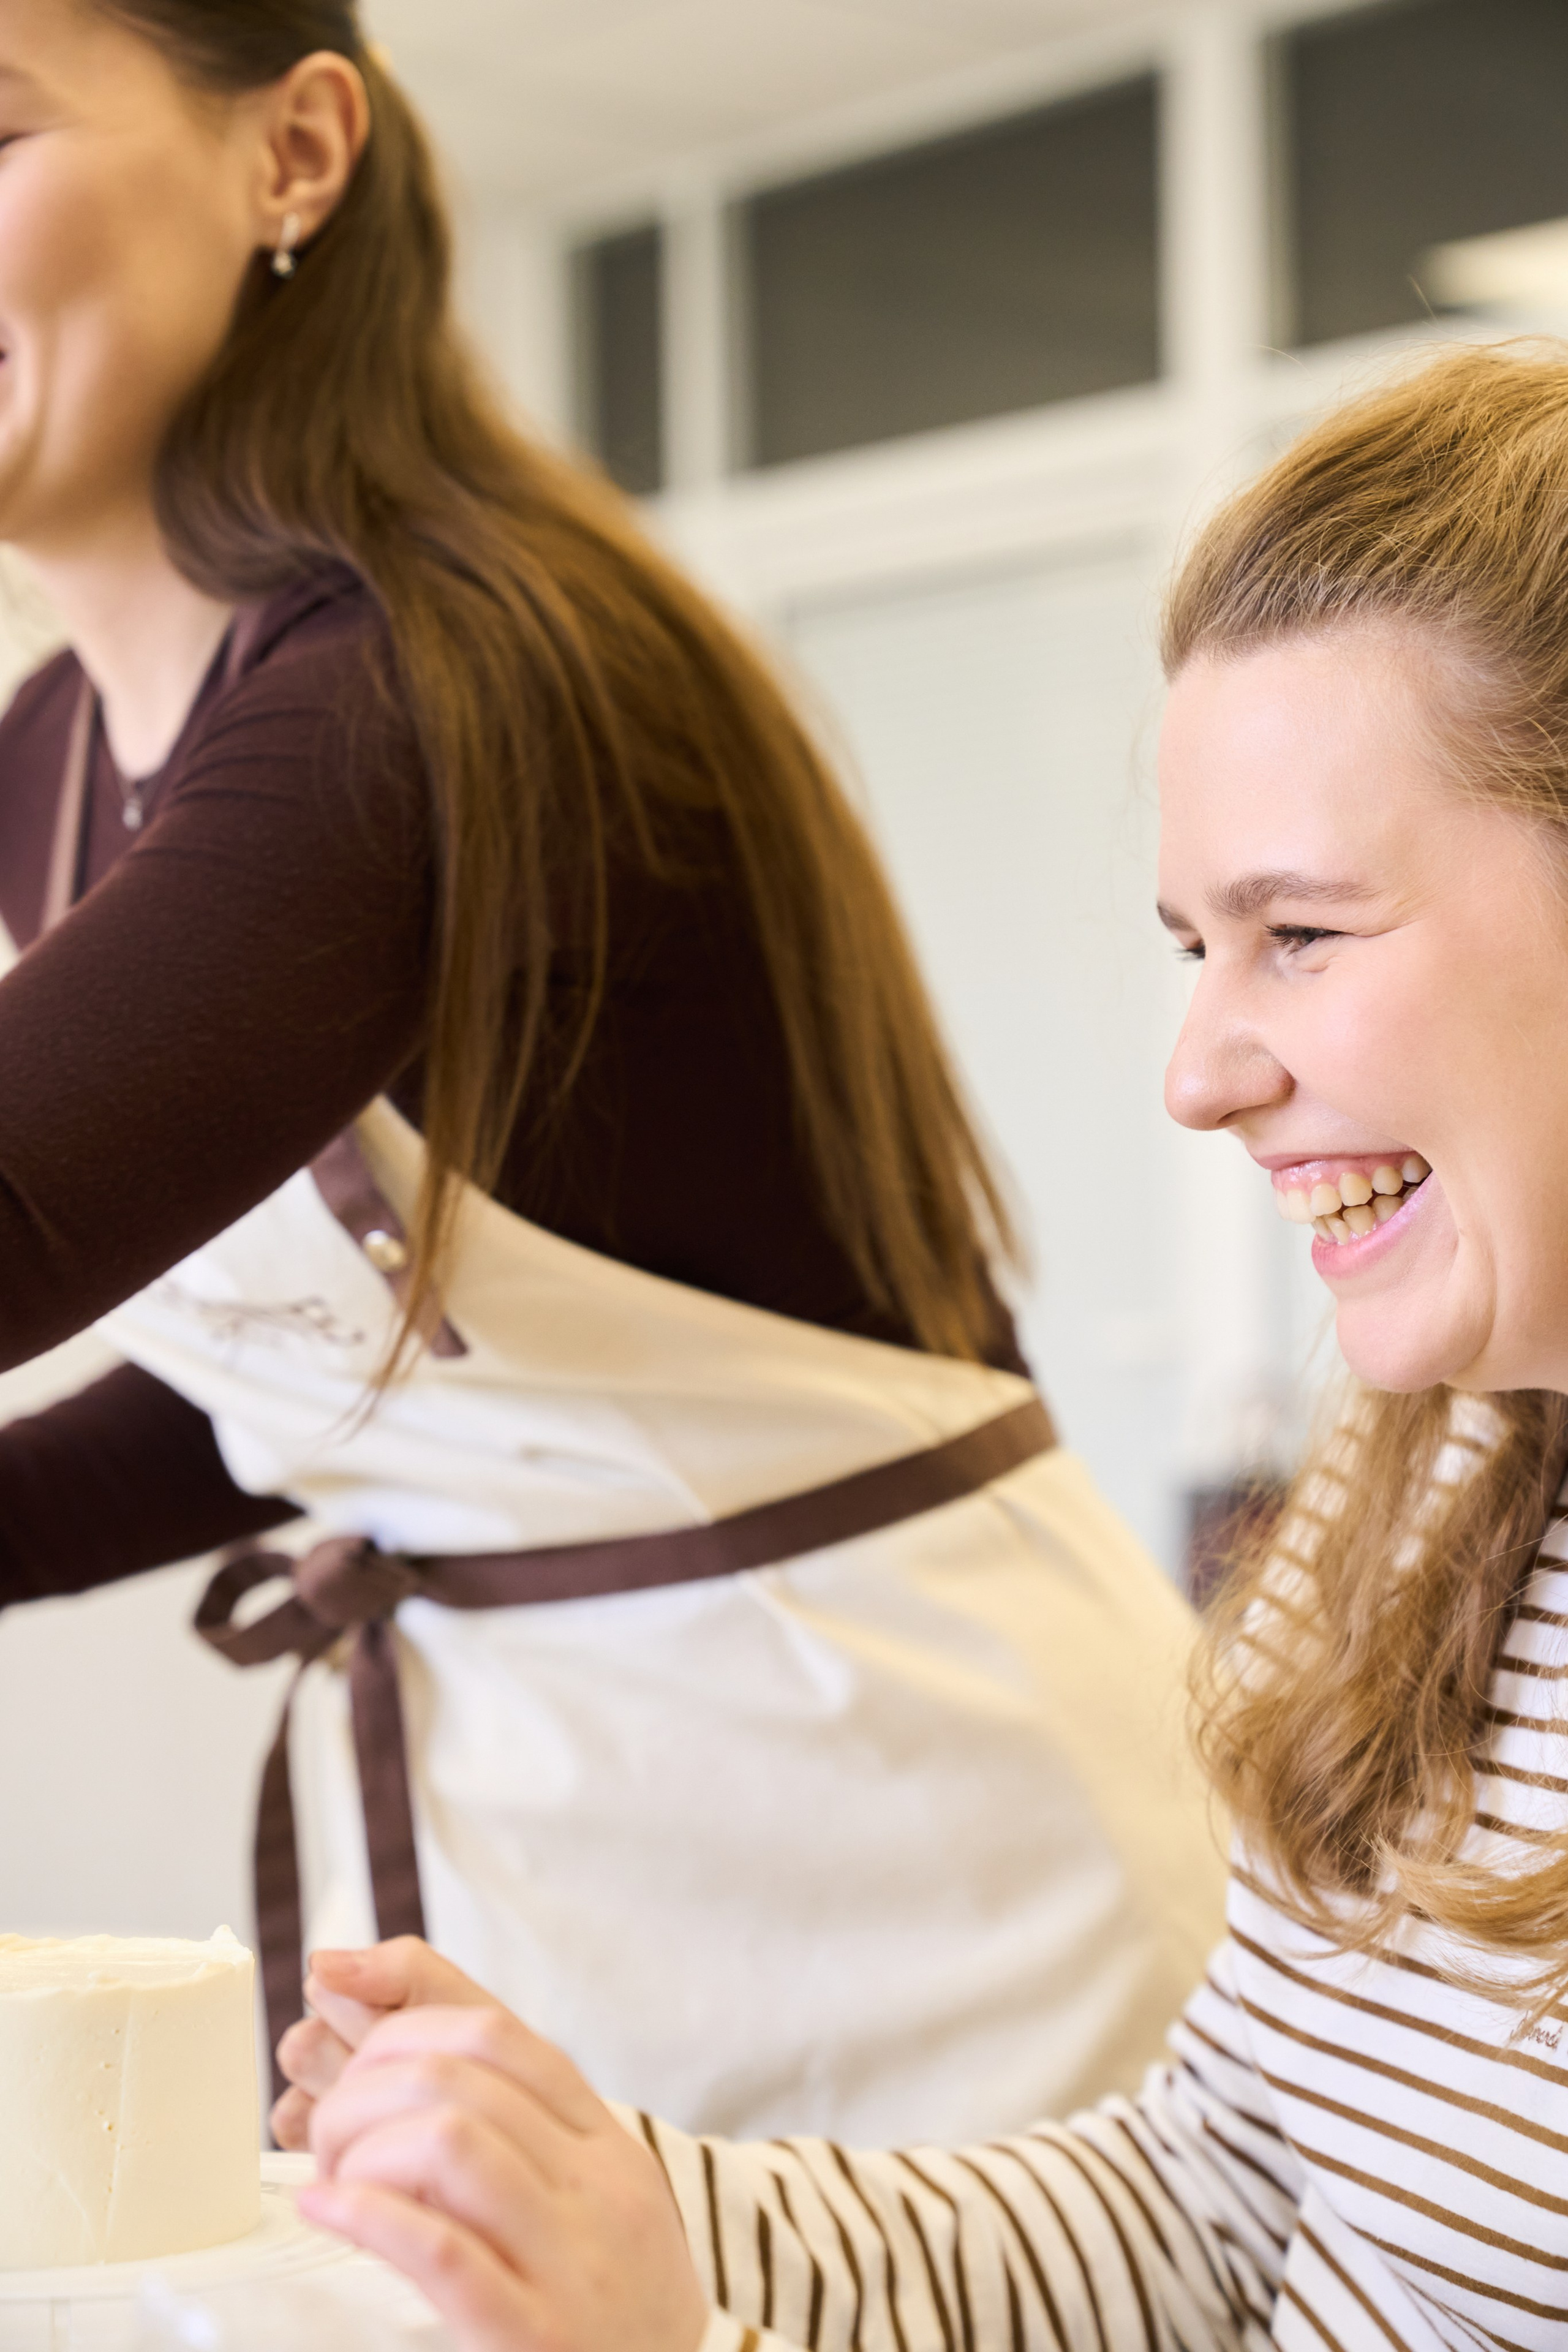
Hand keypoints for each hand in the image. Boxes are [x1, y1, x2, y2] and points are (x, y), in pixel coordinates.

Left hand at [291, 1942, 710, 2351]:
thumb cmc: (610, 2305)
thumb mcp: (588, 2201)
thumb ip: (518, 2133)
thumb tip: (400, 2046)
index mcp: (607, 2145)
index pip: (500, 2034)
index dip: (405, 2018)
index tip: (347, 2034)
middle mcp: (598, 2189)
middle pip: (460, 2078)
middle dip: (366, 2089)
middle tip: (330, 2133)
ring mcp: (571, 2263)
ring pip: (449, 2142)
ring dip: (363, 2147)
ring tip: (335, 2178)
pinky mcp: (536, 2335)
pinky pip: (442, 2250)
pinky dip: (367, 2216)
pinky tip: (328, 2211)